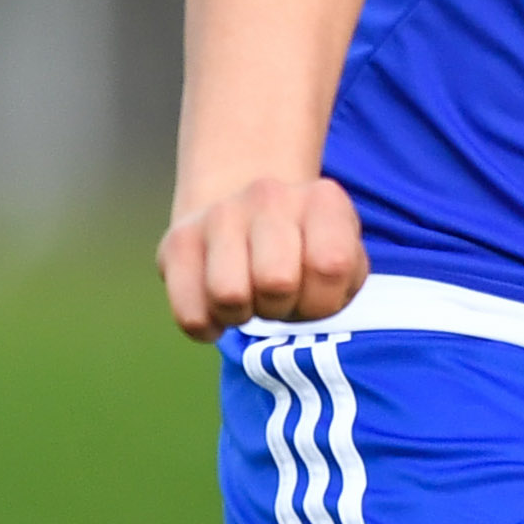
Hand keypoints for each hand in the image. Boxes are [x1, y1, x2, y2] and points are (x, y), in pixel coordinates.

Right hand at [158, 173, 369, 340]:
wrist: (252, 215)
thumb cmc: (309, 253)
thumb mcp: (346, 261)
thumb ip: (342, 280)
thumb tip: (305, 296)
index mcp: (323, 200)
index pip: (331, 266)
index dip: (324, 300)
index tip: (316, 294)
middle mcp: (269, 197)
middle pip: (276, 283)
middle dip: (283, 309)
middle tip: (281, 299)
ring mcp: (220, 214)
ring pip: (228, 296)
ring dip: (242, 315)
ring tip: (251, 299)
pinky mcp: (178, 241)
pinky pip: (191, 313)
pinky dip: (207, 327)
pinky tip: (219, 311)